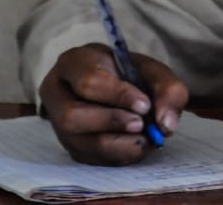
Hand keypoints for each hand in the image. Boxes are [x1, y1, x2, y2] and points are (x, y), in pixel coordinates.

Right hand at [38, 43, 188, 164]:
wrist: (113, 86)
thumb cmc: (128, 73)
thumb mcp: (152, 70)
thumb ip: (167, 89)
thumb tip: (166, 126)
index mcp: (73, 63)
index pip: (88, 82)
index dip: (118, 96)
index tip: (145, 105)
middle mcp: (55, 94)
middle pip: (72, 116)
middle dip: (111, 123)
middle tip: (141, 124)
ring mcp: (57, 124)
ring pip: (78, 142)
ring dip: (116, 145)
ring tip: (143, 136)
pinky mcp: (68, 146)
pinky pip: (89, 158)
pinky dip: (117, 156)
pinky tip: (136, 146)